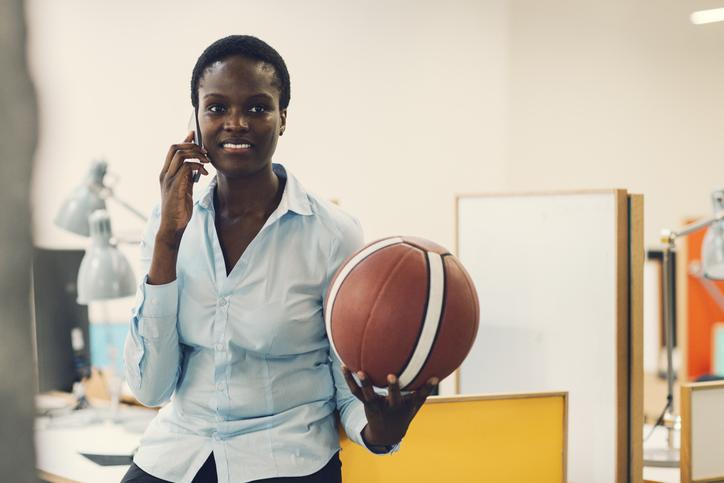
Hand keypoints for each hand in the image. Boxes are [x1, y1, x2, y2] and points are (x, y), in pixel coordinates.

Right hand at [157, 131, 209, 247]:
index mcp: (166, 173)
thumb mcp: (184, 188)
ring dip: (196, 155)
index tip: (194, 136)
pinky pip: (186, 167)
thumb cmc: (179, 209)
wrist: (173, 226)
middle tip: (205, 153)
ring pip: (180, 154)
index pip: (172, 150)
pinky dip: (198, 166)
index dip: (184, 140)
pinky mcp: (175, 186)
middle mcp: (165, 173)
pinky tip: (205, 173)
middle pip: (175, 147)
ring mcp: (168, 179)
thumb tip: (195, 165)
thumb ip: (187, 176)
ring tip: (207, 162)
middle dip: (192, 146)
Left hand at [342, 366, 437, 446]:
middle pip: (393, 397)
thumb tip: (437, 374)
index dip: (425, 389)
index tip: (433, 378)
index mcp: (406, 406)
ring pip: (370, 396)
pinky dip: (349, 380)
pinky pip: (355, 392)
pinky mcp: (365, 404)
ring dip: (365, 383)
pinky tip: (344, 366)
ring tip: (359, 371)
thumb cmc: (404, 413)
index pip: (418, 398)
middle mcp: (392, 407)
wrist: (386, 434)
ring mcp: (378, 406)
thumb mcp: (414, 406)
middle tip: (392, 375)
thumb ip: (423, 390)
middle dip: (394, 388)